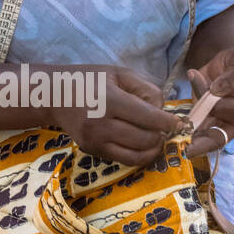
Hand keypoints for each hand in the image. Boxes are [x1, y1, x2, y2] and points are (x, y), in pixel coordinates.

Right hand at [49, 65, 181, 167]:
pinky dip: (140, 156)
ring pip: (137, 155)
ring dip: (153, 149)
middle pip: (145, 138)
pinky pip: (124, 160)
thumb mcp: (118, 73)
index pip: (148, 117)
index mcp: (110, 100)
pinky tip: (144, 146)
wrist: (55, 96)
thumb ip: (145, 88)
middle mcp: (101, 124)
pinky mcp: (93, 151)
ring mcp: (96, 141)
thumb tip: (162, 111)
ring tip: (157, 138)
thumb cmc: (90, 80)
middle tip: (165, 128)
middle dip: (161, 135)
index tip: (179, 122)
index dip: (168, 122)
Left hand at [183, 49, 233, 158]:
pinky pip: (192, 128)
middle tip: (186, 150)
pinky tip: (171, 133)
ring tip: (173, 143)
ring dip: (188, 140)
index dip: (211, 104)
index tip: (206, 92)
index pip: (224, 111)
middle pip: (216, 138)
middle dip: (200, 145)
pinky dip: (182, 130)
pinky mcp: (203, 119)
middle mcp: (231, 122)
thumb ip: (231, 78)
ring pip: (201, 137)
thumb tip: (216, 89)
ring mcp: (216, 123)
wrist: (229, 64)